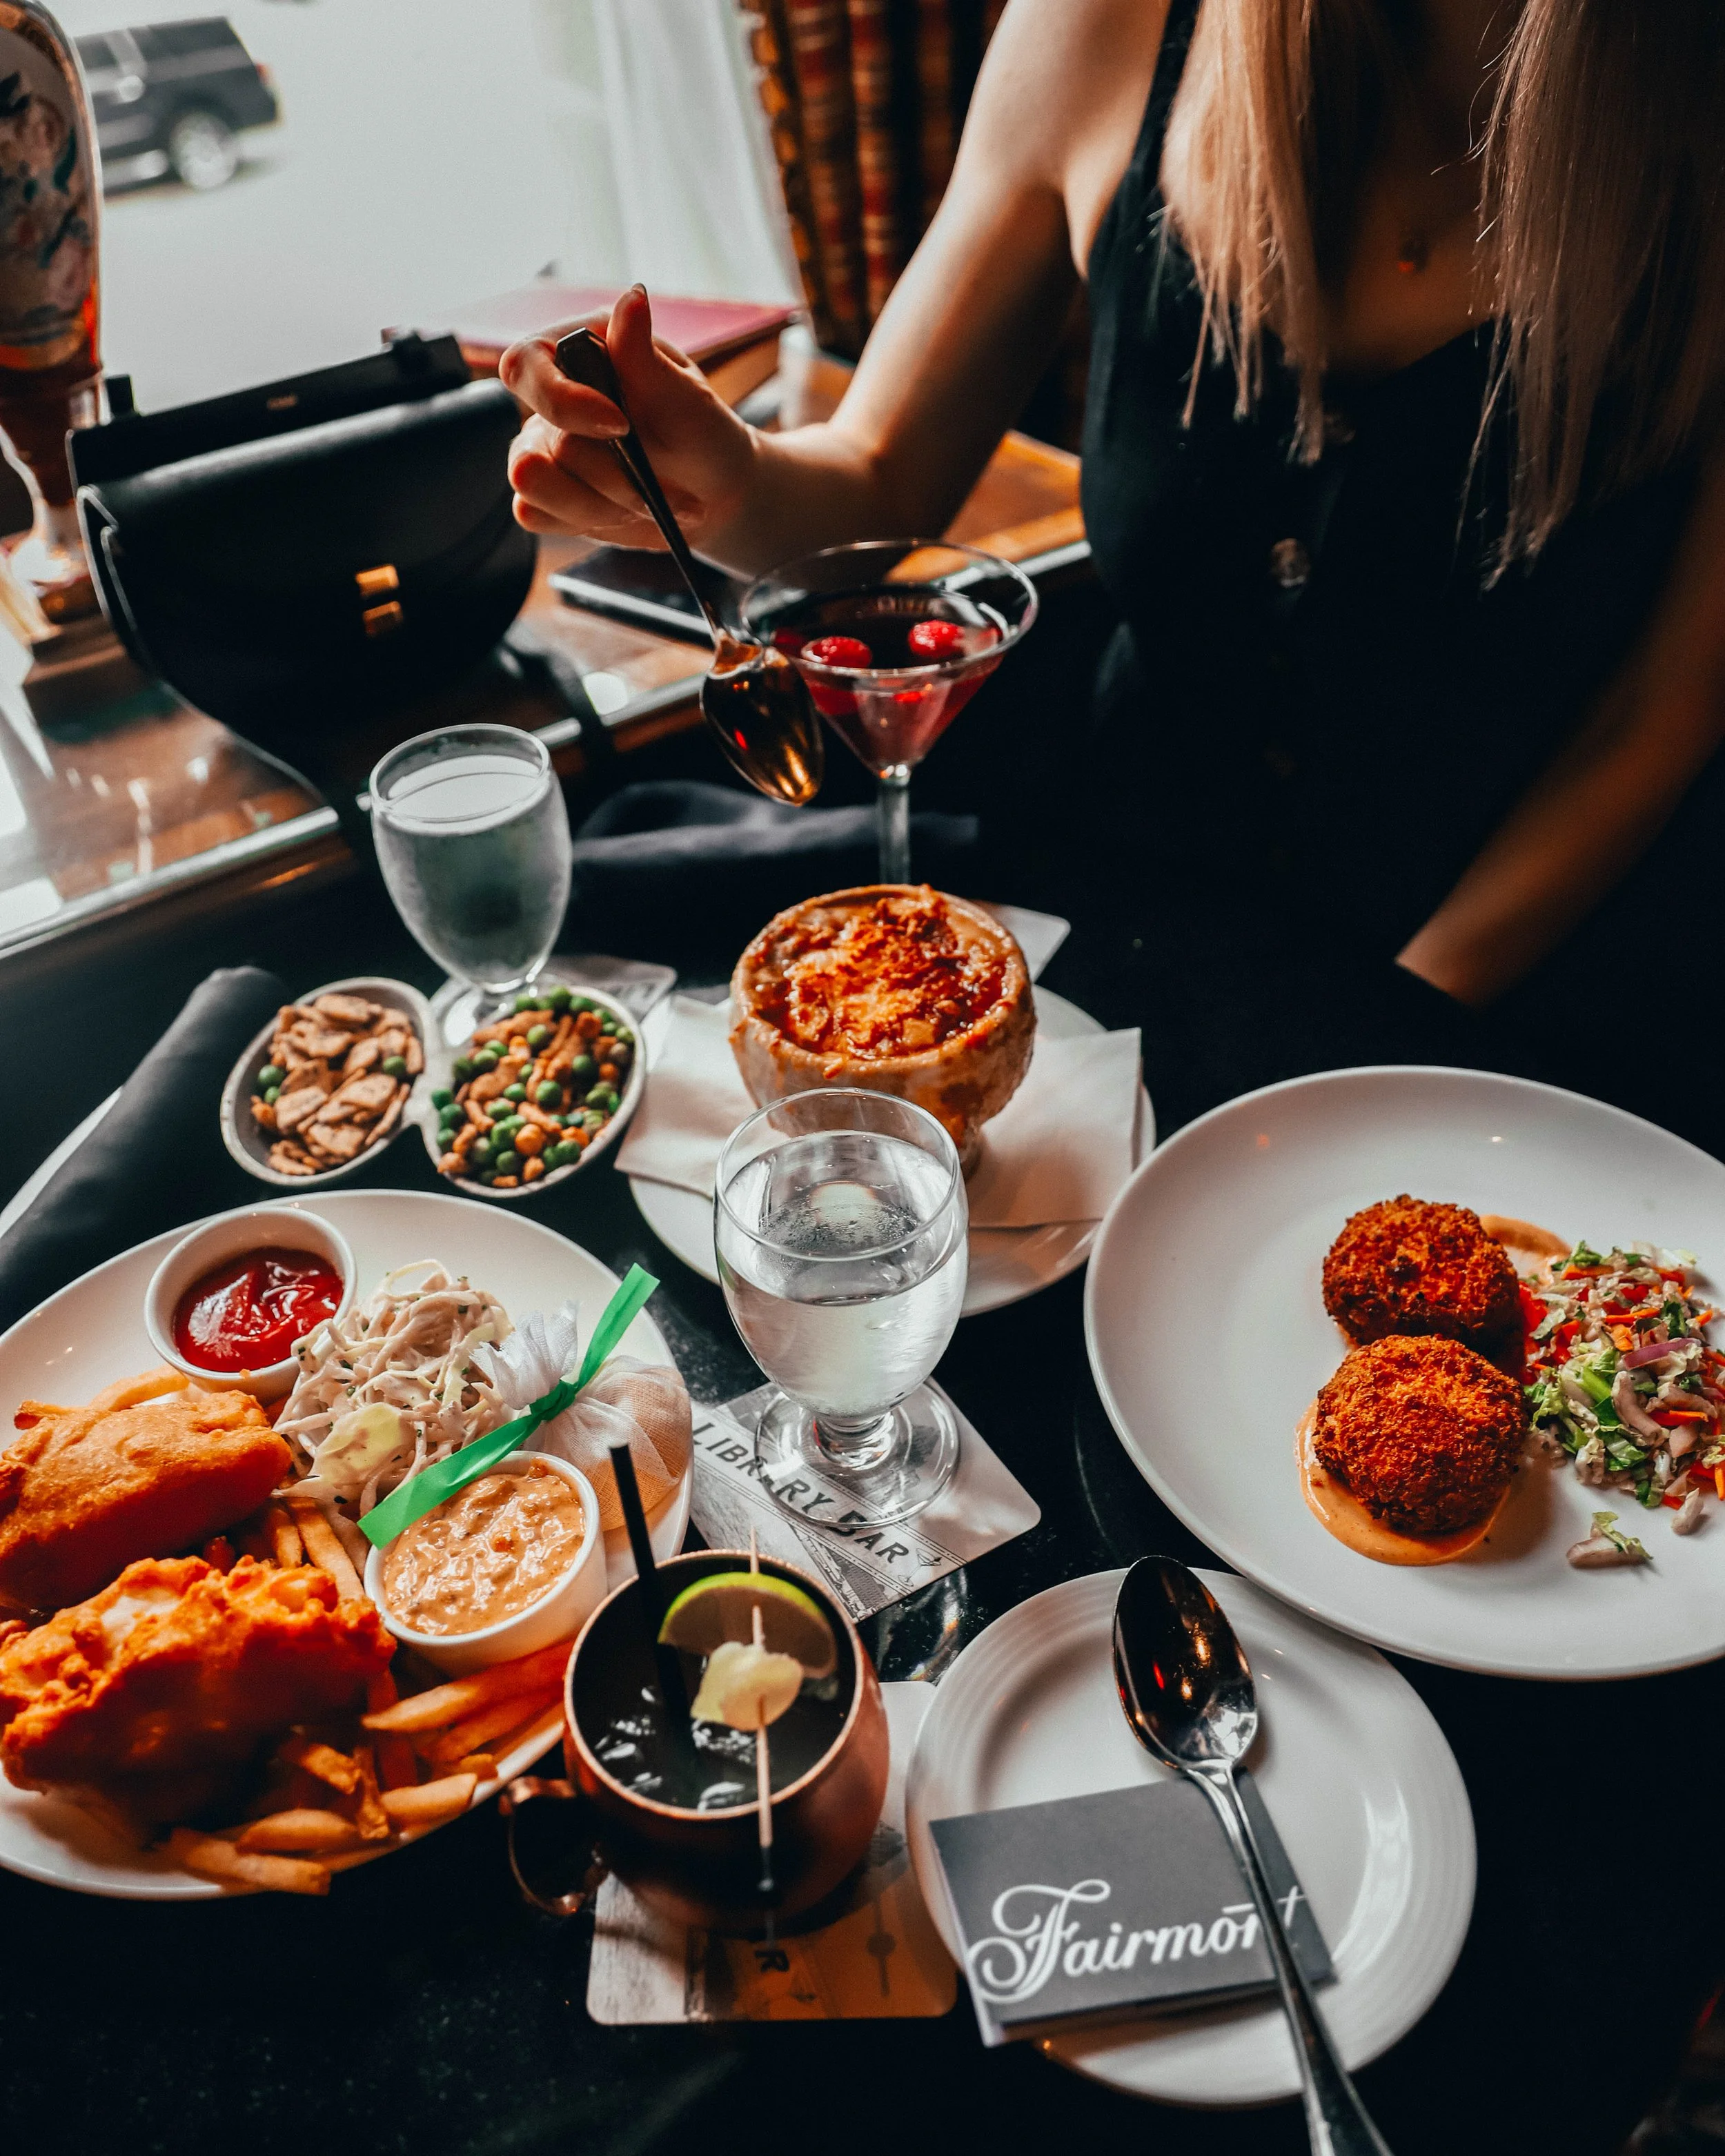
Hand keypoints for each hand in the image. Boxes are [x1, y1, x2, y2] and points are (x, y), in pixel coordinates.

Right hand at [502, 285, 757, 553]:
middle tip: (664, 485)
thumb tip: (633, 296)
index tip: (620, 425)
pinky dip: (586, 521)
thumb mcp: (682, 393)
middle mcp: (549, 398)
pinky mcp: (546, 496)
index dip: (561, 401)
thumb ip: (643, 355)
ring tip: (651, 502)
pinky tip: (624, 514)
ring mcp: (542, 449)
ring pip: (534, 484)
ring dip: (603, 504)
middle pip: (541, 443)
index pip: (523, 365)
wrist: (714, 491)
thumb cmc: (700, 432)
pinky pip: (534, 513)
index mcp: (574, 352)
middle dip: (611, 477)